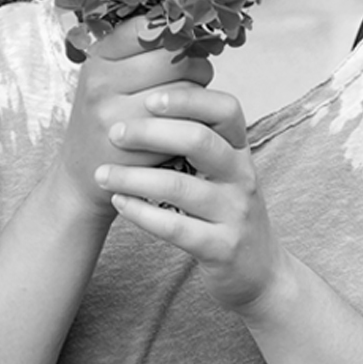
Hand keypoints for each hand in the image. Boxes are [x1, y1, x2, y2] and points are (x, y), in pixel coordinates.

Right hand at [53, 17, 213, 219]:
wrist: (80, 176)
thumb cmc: (103, 118)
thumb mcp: (107, 76)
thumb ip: (138, 50)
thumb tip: (185, 23)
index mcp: (98, 57)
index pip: (149, 28)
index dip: (176, 34)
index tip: (183, 45)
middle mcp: (101, 83)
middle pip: (174, 58)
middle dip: (197, 65)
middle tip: (196, 76)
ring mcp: (115, 116)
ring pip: (185, 91)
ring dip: (199, 96)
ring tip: (190, 103)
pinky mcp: (134, 148)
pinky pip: (183, 125)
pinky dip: (193, 125)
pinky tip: (183, 128)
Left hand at [93, 84, 290, 314]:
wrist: (260, 269)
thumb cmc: (227, 207)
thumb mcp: (224, 167)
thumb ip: (197, 135)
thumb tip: (150, 93)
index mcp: (240, 148)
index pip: (226, 109)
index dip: (188, 98)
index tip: (149, 95)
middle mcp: (242, 175)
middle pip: (199, 140)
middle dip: (151, 132)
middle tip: (114, 132)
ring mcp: (235, 212)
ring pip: (180, 187)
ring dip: (134, 177)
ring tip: (102, 173)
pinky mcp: (222, 247)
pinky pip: (176, 228)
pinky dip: (142, 213)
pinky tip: (119, 202)